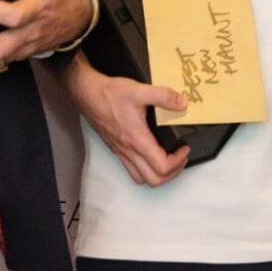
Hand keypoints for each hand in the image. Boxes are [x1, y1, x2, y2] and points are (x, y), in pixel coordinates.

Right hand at [62, 53, 189, 186]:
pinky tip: (151, 155)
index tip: (184, 148)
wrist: (87, 94)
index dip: (178, 161)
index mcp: (137, 140)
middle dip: (172, 173)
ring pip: (142, 179)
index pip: (162, 166)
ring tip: (169, 160)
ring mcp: (121, 153)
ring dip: (159, 175)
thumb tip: (182, 103)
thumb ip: (163, 96)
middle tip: (180, 157)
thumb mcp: (140, 90)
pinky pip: (132, 170)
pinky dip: (146, 170)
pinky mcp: (116, 150)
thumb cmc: (110, 94)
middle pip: (154, 180)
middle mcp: (128, 151)